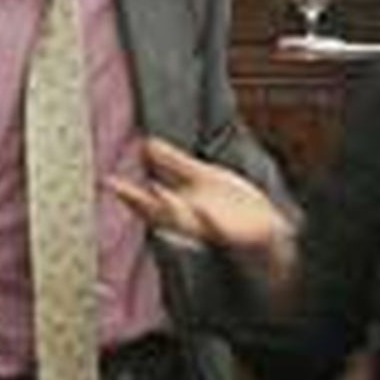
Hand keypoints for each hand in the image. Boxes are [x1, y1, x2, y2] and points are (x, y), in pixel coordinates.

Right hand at [110, 138, 294, 282]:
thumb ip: (174, 163)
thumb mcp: (202, 178)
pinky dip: (212, 221)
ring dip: (172, 210)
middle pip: (162, 214)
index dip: (129, 193)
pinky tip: (204, 210)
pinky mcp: (240, 235)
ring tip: (155, 192)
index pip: (151, 203)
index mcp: (184, 208)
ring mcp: (216, 230)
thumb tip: (145, 143)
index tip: (109, 181)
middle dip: (140, 203)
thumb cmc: (235, 208)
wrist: (270, 232)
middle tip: (118, 189)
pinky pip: (224, 230)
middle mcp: (194, 222)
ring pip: (188, 224)